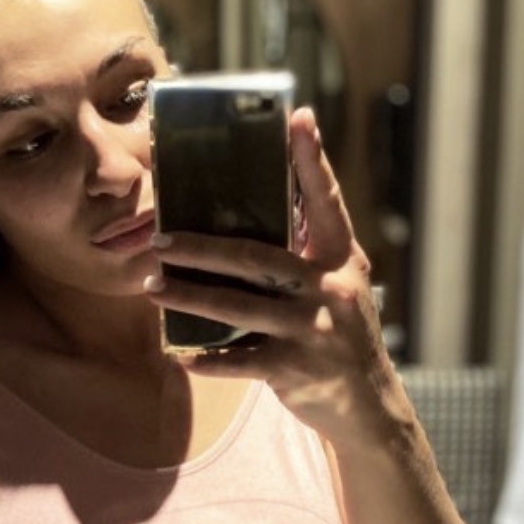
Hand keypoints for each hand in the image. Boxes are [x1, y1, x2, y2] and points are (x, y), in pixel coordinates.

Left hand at [145, 108, 394, 435]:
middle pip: (256, 257)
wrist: (369, 405)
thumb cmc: (340, 335)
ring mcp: (312, 331)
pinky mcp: (295, 369)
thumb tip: (248, 217)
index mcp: (340, 259)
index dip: (312, 160)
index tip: (298, 119)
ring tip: (154, 287)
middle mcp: (330, 289)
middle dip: (201, 248)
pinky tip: (180, 355)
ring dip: (189, 297)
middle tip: (160, 240)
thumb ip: (305, 254)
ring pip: (238, 307)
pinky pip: (239, 362)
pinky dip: (207, 359)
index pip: (327, 201)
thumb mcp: (337, 286)